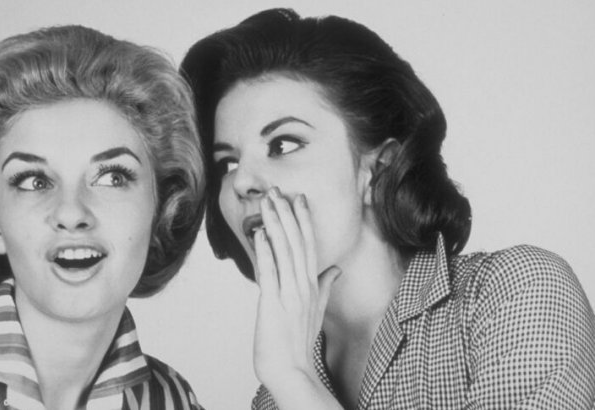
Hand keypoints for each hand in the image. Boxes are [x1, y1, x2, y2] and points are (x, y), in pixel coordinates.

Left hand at [253, 187, 340, 405]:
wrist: (290, 369)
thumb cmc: (298, 342)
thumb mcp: (316, 310)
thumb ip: (325, 286)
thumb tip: (335, 269)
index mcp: (312, 285)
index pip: (309, 245)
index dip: (303, 220)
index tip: (298, 198)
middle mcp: (303, 286)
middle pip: (297, 243)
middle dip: (288, 215)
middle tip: (279, 190)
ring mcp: (289, 294)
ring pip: (283, 252)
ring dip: (275, 225)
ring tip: (268, 203)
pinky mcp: (273, 304)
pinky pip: (269, 273)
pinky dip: (264, 252)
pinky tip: (259, 234)